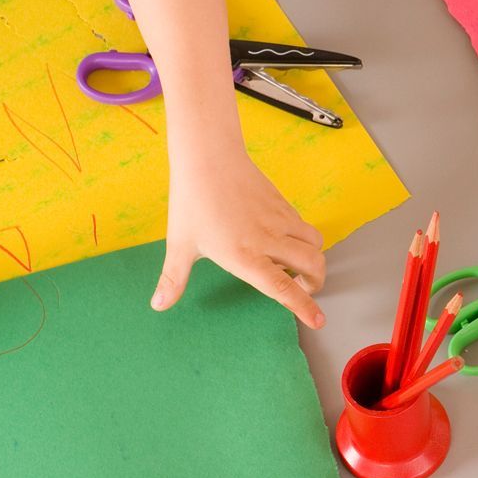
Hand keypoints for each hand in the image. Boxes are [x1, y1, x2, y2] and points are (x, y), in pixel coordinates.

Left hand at [154, 153, 327, 327]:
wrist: (208, 157)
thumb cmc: (192, 201)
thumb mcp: (180, 244)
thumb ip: (174, 278)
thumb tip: (159, 304)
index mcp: (245, 256)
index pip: (283, 288)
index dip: (303, 307)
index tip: (318, 321)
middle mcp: (269, 240)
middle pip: (313, 265)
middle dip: (316, 282)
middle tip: (305, 288)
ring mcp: (280, 220)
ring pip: (315, 245)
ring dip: (313, 260)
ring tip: (297, 265)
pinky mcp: (283, 205)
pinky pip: (305, 226)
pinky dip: (304, 239)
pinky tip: (283, 239)